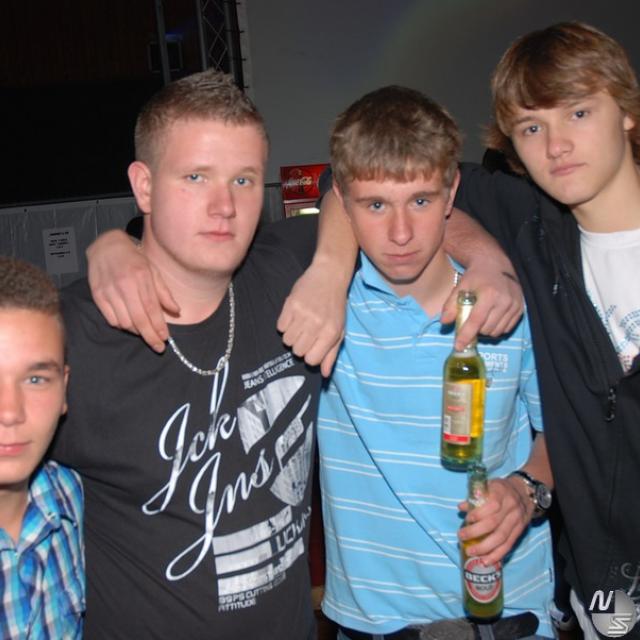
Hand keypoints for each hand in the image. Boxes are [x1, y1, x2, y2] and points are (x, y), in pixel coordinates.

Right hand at [87, 230, 178, 351]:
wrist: (106, 247)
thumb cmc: (135, 260)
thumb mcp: (154, 271)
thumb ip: (164, 293)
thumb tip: (176, 312)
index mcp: (141, 277)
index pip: (152, 308)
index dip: (159, 326)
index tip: (165, 338)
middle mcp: (125, 285)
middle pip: (139, 319)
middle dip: (150, 336)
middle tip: (158, 347)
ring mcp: (109, 291)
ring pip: (125, 322)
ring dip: (137, 331)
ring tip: (144, 331)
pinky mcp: (97, 296)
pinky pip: (111, 319)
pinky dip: (122, 326)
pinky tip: (130, 324)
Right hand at [277, 258, 346, 376]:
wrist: (329, 276)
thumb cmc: (336, 305)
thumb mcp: (339, 330)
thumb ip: (331, 353)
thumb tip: (324, 374)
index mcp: (330, 333)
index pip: (311, 360)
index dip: (309, 355)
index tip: (312, 346)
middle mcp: (317, 324)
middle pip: (297, 351)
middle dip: (300, 346)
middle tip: (306, 334)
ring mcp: (302, 314)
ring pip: (286, 340)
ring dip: (291, 336)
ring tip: (300, 324)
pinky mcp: (290, 304)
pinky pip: (280, 326)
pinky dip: (284, 324)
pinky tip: (293, 316)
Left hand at [441, 263, 522, 350]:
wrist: (496, 265)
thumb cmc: (476, 276)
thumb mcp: (460, 287)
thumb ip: (451, 305)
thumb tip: (444, 322)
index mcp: (489, 294)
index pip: (476, 321)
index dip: (466, 336)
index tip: (458, 346)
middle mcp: (504, 300)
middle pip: (486, 329)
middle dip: (475, 331)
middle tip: (470, 323)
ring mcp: (514, 305)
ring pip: (496, 331)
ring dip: (486, 330)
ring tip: (481, 319)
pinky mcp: (520, 309)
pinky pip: (506, 328)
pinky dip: (497, 328)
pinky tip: (491, 317)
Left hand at [457, 477, 532, 565]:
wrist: (525, 492)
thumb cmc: (501, 489)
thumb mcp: (489, 485)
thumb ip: (475, 496)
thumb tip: (461, 507)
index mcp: (501, 492)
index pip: (492, 504)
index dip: (478, 513)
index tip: (467, 519)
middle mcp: (511, 507)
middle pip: (494, 523)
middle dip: (476, 532)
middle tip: (461, 536)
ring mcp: (517, 521)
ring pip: (501, 537)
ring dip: (485, 547)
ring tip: (471, 552)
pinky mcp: (520, 531)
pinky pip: (508, 545)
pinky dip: (497, 555)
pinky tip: (486, 561)